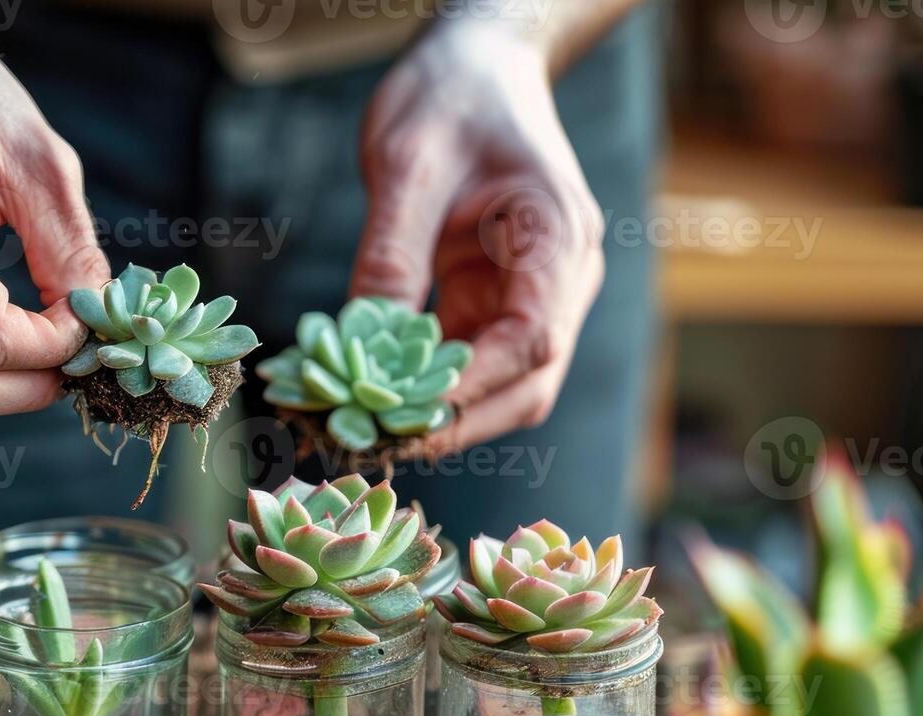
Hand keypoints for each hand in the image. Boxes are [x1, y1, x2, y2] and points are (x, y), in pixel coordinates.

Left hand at [351, 24, 604, 455]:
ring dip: (440, 416)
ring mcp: (532, 294)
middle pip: (527, 382)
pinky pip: (467, 361)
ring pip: (500, 386)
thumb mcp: (408, 162)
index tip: (404, 415)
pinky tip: (370, 399)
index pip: (532, 338)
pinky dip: (423, 388)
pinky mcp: (494, 301)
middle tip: (375, 444)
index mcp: (558, 235)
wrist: (476, 65)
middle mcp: (560, 277)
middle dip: (457, 422)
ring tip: (365, 432)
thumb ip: (390, 252)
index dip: (471, 387)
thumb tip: (361, 342)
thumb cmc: (451, 95)